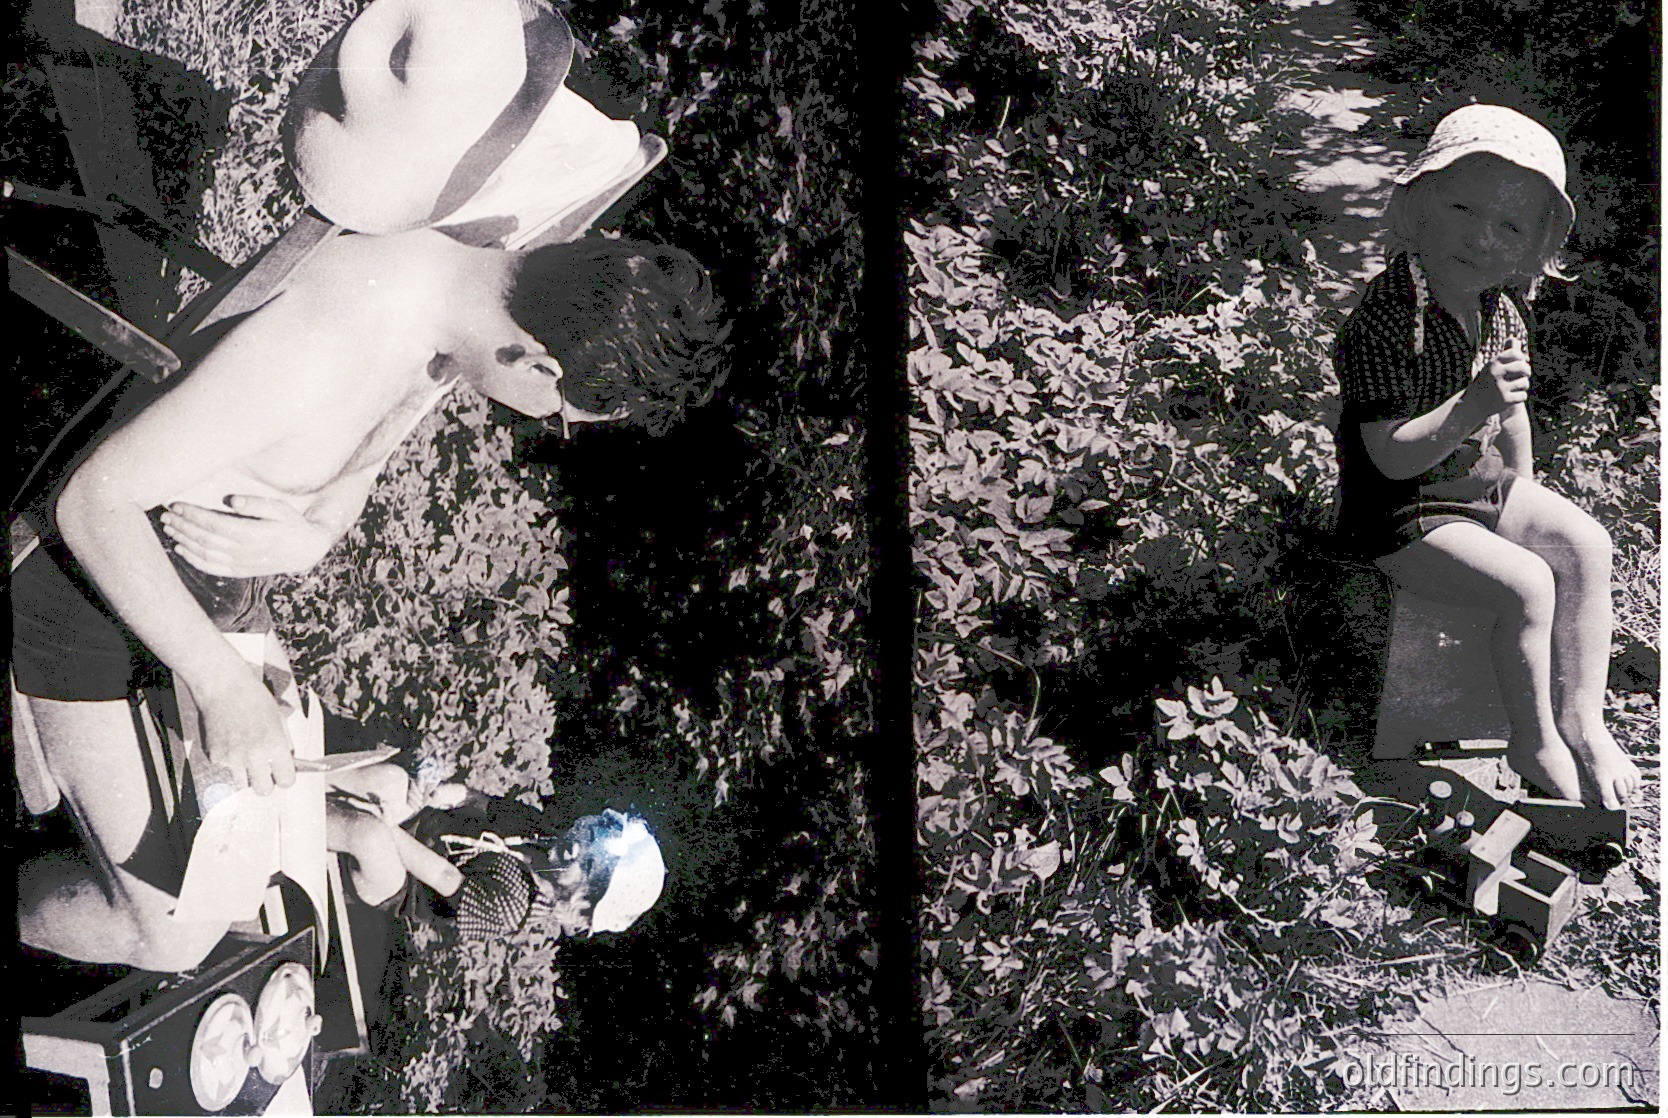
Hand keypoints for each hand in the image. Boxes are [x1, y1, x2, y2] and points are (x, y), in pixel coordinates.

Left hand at [160, 495, 335, 576]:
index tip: (176, 504)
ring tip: (169, 528)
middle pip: (204, 539)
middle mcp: (244, 552)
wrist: (304, 551)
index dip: (193, 515)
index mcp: (253, 535)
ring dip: (183, 541)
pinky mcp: (238, 571)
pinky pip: (211, 567)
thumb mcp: (280, 508)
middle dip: (182, 526)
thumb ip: (256, 504)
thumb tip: (232, 501)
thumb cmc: (290, 524)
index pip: (214, 524)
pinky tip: (180, 549)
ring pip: (204, 553)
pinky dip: (193, 560)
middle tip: (165, 515)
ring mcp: (240, 564)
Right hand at [195, 676, 296, 795]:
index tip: (283, 775)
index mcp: (275, 746)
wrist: (224, 687)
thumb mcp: (279, 721)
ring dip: (245, 776)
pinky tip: (229, 743)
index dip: (285, 779)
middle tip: (264, 774)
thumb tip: (286, 764)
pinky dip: (227, 763)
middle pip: (263, 790)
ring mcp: (231, 759)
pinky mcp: (214, 757)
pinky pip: (224, 770)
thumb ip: (283, 745)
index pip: (286, 781)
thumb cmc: (255, 700)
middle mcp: (253, 756)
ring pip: (241, 784)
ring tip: (245, 757)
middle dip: (265, 784)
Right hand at [1466, 341, 1530, 415]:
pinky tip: (1513, 397)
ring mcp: (1500, 388)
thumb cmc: (1485, 382)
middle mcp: (1496, 374)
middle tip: (1525, 375)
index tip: (1521, 362)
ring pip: (1524, 383)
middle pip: (1523, 367)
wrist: (1472, 404)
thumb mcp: (1491, 367)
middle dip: (1526, 371)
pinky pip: (1523, 395)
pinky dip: (1520, 397)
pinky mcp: (1505, 400)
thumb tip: (1514, 338)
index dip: (1521, 357)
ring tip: (1516, 387)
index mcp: (1492, 364)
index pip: (1515, 354)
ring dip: (1523, 386)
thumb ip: (1504, 354)